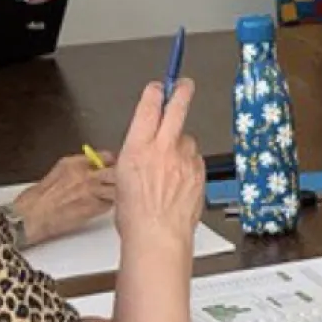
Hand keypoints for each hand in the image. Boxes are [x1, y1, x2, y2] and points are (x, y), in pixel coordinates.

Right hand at [10, 152, 115, 243]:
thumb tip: (96, 167)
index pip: (106, 156)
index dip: (112, 163)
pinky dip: (108, 206)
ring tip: (109, 196)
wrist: (32, 215)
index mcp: (75, 163)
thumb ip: (79, 167)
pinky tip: (99, 207)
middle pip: (116, 171)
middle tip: (117, 183)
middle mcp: (85, 174)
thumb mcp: (60, 172)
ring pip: (116, 188)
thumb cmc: (40, 198)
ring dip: (116, 192)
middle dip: (118, 177)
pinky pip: (110, 204)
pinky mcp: (93, 206)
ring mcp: (91, 190)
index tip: (113, 168)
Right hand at [110, 78, 203, 254]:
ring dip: (181, 145)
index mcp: (137, 148)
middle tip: (184, 84)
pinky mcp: (199, 172)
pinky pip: (195, 160)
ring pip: (187, 139)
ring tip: (171, 168)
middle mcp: (163, 149)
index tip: (157, 87)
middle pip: (176, 109)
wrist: (158, 236)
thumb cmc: (135, 216)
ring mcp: (184, 160)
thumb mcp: (122, 178)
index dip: (154, 93)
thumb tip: (143, 151)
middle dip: (181, 92)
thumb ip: (136, 158)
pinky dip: (189, 164)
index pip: (148, 108)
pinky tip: (180, 181)